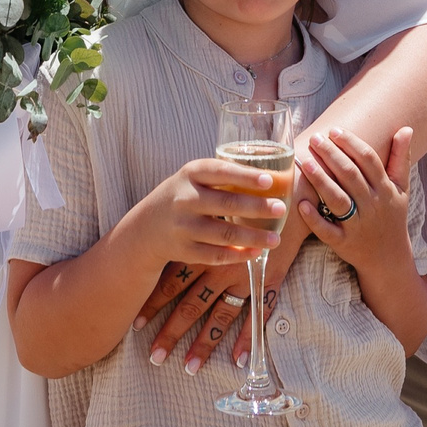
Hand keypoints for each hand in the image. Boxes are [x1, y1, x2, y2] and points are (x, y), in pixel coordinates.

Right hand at [126, 157, 288, 280]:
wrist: (145, 228)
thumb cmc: (182, 196)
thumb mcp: (193, 178)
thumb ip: (222, 176)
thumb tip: (271, 179)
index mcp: (190, 174)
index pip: (220, 171)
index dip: (245, 176)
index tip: (270, 180)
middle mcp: (184, 199)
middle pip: (227, 203)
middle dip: (257, 207)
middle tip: (281, 209)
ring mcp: (183, 227)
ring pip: (224, 233)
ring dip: (253, 236)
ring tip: (276, 239)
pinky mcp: (184, 250)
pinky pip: (216, 255)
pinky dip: (238, 255)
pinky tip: (256, 253)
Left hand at [138, 203, 304, 373]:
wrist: (285, 190)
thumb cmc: (247, 194)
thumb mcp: (216, 208)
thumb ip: (197, 225)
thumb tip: (174, 236)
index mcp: (203, 248)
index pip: (172, 281)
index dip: (154, 303)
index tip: (136, 323)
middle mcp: (220, 266)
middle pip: (191, 305)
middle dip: (171, 332)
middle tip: (155, 356)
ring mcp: (245, 276)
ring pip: (220, 317)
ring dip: (204, 344)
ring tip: (190, 368)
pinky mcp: (268, 280)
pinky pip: (256, 315)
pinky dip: (247, 337)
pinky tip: (237, 360)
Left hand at [298, 127, 416, 273]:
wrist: (389, 258)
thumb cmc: (392, 217)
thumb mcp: (401, 189)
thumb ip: (401, 159)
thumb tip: (406, 128)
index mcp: (385, 190)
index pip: (369, 161)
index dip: (352, 144)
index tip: (335, 130)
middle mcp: (372, 206)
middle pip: (351, 176)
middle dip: (332, 155)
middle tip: (315, 138)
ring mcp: (358, 226)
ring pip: (338, 200)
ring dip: (320, 180)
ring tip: (304, 162)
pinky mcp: (344, 244)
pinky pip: (327, 231)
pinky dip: (314, 219)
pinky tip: (301, 204)